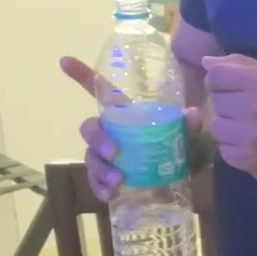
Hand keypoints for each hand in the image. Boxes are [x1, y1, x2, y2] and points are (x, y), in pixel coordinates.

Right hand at [59, 56, 206, 202]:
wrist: (183, 175)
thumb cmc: (179, 145)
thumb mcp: (187, 134)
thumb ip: (188, 124)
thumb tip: (191, 114)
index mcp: (125, 113)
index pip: (100, 91)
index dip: (82, 75)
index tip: (64, 61)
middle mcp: (111, 130)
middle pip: (90, 128)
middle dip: (98, 139)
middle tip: (115, 152)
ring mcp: (106, 154)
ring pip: (91, 157)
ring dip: (100, 169)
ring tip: (117, 180)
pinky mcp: (108, 176)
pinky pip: (95, 181)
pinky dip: (100, 188)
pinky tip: (109, 195)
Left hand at [202, 54, 256, 184]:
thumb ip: (240, 65)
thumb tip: (206, 62)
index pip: (215, 75)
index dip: (219, 80)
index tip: (230, 87)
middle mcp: (253, 109)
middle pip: (215, 101)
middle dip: (228, 103)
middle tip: (247, 109)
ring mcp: (250, 139)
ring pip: (217, 127)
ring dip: (229, 126)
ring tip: (249, 128)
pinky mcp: (250, 163)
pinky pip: (224, 151)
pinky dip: (235, 147)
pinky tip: (252, 144)